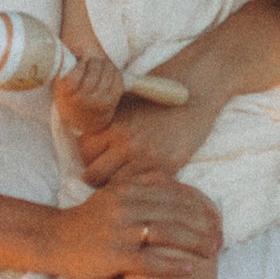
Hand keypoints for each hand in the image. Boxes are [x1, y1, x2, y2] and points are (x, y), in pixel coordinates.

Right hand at [51, 50, 126, 132]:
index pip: (75, 75)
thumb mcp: (60, 83)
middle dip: (94, 62)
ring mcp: (99, 102)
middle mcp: (83, 100)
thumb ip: (67, 66)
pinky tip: (109, 71)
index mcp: (67, 94)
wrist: (82, 120)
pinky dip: (115, 72)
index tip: (81, 62)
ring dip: (105, 64)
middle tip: (92, 61)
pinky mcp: (112, 102)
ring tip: (101, 64)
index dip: (81, 64)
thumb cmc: (70, 95)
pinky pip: (118, 80)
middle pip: (94, 71)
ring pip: (108, 73)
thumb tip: (81, 49)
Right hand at [52, 176, 221, 278]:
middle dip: (203, 227)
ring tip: (212, 254)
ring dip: (194, 244)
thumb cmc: (88, 219)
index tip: (217, 219)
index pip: (174, 193)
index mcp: (128, 188)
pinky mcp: (114, 254)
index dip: (200, 206)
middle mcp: (126, 205)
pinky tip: (189, 270)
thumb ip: (141, 183)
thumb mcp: (114, 193)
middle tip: (221, 239)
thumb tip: (174, 177)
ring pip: (167, 234)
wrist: (54, 240)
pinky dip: (172, 265)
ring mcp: (119, 230)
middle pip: (176, 213)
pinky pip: (150, 260)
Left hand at [69, 90, 209, 186]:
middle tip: (108, 175)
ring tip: (125, 180)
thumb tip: (88, 142)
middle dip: (98, 176)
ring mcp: (145, 156)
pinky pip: (142, 187)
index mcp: (111, 124)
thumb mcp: (125, 103)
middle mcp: (124, 142)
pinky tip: (144, 179)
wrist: (195, 91)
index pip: (84, 152)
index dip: (90, 158)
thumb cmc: (159, 96)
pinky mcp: (166, 167)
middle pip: (94, 173)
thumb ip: (106, 124)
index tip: (98, 159)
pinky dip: (140, 187)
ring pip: (116, 186)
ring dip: (118, 185)